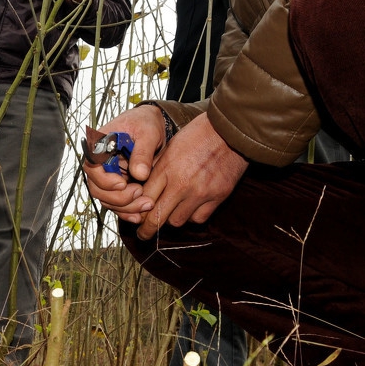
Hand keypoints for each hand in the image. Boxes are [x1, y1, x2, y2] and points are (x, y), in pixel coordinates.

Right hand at [83, 104, 167, 215]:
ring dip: (126, 207)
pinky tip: (139, 214)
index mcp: (99, 146)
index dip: (104, 180)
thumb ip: (142, 152)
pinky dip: (127, 211)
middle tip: (140, 194)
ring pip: (107, 200)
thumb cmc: (145, 123)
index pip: (91, 167)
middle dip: (118, 198)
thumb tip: (140, 174)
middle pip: (97, 188)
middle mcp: (99, 164)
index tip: (122, 184)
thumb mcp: (147, 132)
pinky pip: (117, 204)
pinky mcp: (117, 186)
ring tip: (147, 204)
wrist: (151, 127)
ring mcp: (107, 177)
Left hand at [130, 113, 247, 239]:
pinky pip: (198, 218)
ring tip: (171, 213)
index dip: (136, 210)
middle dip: (147, 229)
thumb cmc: (197, 136)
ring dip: (172, 219)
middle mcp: (181, 184)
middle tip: (143, 234)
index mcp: (166, 169)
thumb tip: (142, 190)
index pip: (144, 198)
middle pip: (157, 217)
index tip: (134, 217)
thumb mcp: (169, 148)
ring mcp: (200, 192)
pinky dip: (192, 216)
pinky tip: (190, 208)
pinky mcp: (217, 197)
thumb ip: (156, 170)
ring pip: (177, 221)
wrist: (229, 132)